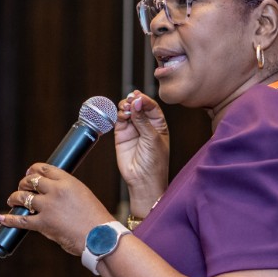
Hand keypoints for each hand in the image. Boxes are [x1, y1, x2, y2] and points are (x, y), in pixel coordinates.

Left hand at [0, 164, 114, 256]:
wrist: (101, 237)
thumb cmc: (96, 219)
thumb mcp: (83, 196)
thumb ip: (66, 192)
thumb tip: (51, 195)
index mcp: (68, 182)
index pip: (45, 169)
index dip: (34, 169)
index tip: (30, 171)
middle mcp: (56, 191)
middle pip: (31, 181)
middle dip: (23, 183)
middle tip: (22, 188)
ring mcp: (48, 207)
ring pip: (23, 197)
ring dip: (14, 197)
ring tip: (12, 199)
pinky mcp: (43, 224)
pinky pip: (20, 220)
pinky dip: (8, 219)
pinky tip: (1, 217)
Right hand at [115, 90, 169, 211]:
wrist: (143, 180)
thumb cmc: (154, 161)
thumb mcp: (152, 138)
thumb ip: (143, 119)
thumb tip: (136, 101)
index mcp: (158, 125)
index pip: (151, 106)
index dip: (144, 100)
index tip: (138, 96)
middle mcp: (145, 125)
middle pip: (138, 106)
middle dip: (133, 101)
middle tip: (130, 100)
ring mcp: (133, 130)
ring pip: (127, 111)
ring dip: (125, 107)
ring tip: (126, 109)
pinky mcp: (121, 135)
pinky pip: (118, 120)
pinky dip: (119, 115)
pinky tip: (122, 115)